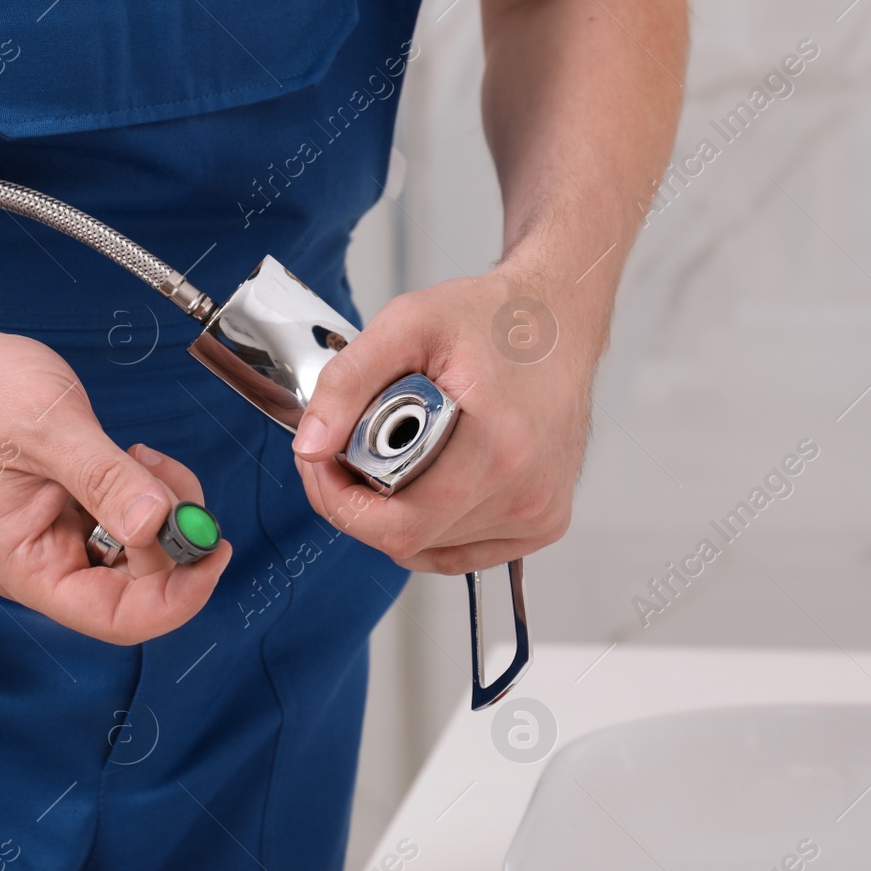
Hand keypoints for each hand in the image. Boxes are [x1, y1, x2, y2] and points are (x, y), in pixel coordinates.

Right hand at [0, 322, 230, 643]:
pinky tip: (139, 461)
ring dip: (169, 513)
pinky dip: (157, 497)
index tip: (211, 556)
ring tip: (145, 460)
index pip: (113, 616)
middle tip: (175, 488)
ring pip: (149, 555)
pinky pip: (142, 525)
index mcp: (27, 566)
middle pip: (140, 590)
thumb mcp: (49, 432)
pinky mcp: (87, 516)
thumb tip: (155, 524)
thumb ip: (105, 480)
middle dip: (174, 542)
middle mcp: (50, 564)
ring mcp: (70, 541)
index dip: (173, 599)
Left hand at [292, 268, 600, 574]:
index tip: (322, 466)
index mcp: (500, 448)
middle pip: (409, 540)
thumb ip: (348, 382)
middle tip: (348, 454)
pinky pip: (462, 552)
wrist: (559, 320)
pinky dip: (431, 525)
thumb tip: (311, 447)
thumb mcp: (407, 324)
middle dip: (360, 504)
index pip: (399, 524)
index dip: (342, 504)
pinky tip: (427, 481)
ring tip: (397, 455)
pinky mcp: (544, 523)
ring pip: (431, 549)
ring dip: (396, 513)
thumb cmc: (493, 319)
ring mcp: (539, 515)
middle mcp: (527, 493)